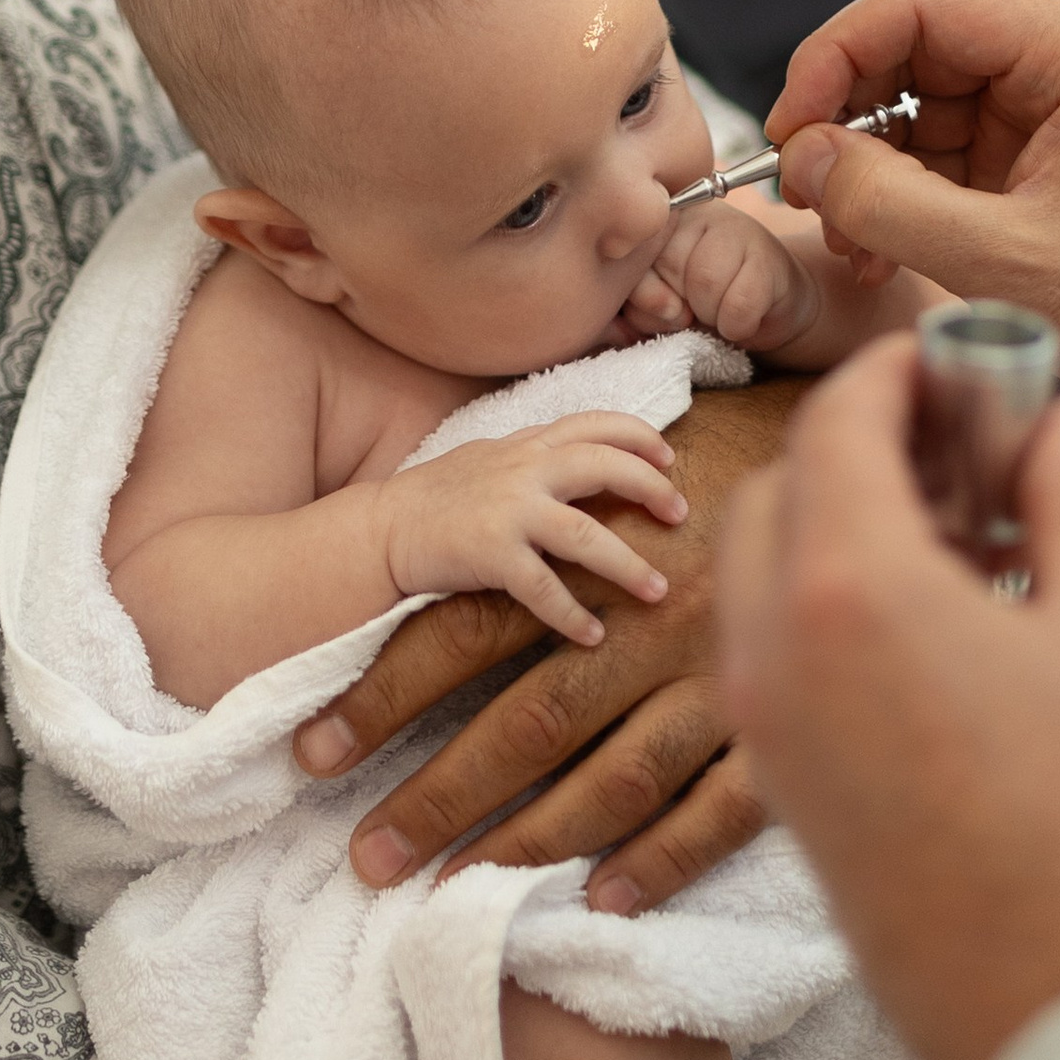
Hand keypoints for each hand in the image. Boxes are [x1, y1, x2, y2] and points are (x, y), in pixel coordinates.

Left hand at [295, 380, 793, 910]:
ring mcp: (725, 679)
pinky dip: (663, 859)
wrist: (883, 450)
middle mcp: (652, 623)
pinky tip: (601, 900)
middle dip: (436, 795)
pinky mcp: (794, 725)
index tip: (311, 754)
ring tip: (452, 894)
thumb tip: (445, 557)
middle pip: (525, 721)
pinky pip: (722, 809)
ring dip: (527, 843)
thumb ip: (551, 523)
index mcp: (600, 557)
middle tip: (364, 861)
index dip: (383, 695)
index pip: (466, 631)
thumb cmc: (740, 454)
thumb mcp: (638, 468)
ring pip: (612, 778)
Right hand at [382, 414, 687, 652]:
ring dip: (629, 565)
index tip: (669, 458)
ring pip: (586, 534)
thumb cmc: (436, 501)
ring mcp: (506, 511)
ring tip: (659, 591)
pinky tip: (594, 636)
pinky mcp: (489, 555)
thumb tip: (588, 455)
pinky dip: (572, 615)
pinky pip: (543, 589)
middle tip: (680, 515)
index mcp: (525, 446)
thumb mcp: (489, 461)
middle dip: (650, 488)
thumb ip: (536, 457)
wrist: (379, 532)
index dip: (638, 436)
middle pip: (604, 466)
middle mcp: (521, 471)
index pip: (593, 424)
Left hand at [624, 199, 820, 353]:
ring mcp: (737, 226)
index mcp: (659, 218)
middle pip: (670, 267)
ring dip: (710, 316)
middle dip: (680, 306)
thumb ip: (642, 299)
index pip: (636, 257)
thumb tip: (667, 305)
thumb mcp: (658, 304)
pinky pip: (739, 304)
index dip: (646, 295)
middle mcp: (696, 210)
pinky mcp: (768, 255)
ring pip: (705, 282)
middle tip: (696, 308)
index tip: (666, 303)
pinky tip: (741, 319)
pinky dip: (737, 326)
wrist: (766, 309)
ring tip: (718, 312)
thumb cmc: (701, 303)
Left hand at [717, 337, 1059, 1059]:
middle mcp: (774, 654)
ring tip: (959, 543)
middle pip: (780, 491)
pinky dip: (820, 617)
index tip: (962, 364)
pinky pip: (767, 667)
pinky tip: (932, 634)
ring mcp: (765, 737)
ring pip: (755, 580)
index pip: (838, 421)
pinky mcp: (782, 803)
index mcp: (850, 588)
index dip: (899, 373)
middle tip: (970, 454)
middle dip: (858, 448)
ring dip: (830, 531)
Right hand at [766, 0, 1059, 451]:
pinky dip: (904, 197)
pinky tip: (880, 252)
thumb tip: (802, 160)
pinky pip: (946, 153)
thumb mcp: (1004, 262)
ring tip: (850, 245)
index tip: (788, 127)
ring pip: (920, 107)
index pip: (918, 5)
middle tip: (806, 192)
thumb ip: (886, 204)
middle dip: (847, 121)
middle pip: (912, 52)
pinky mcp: (1043, 155)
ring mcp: (1053, 107)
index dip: (834, 55)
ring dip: (870, 170)